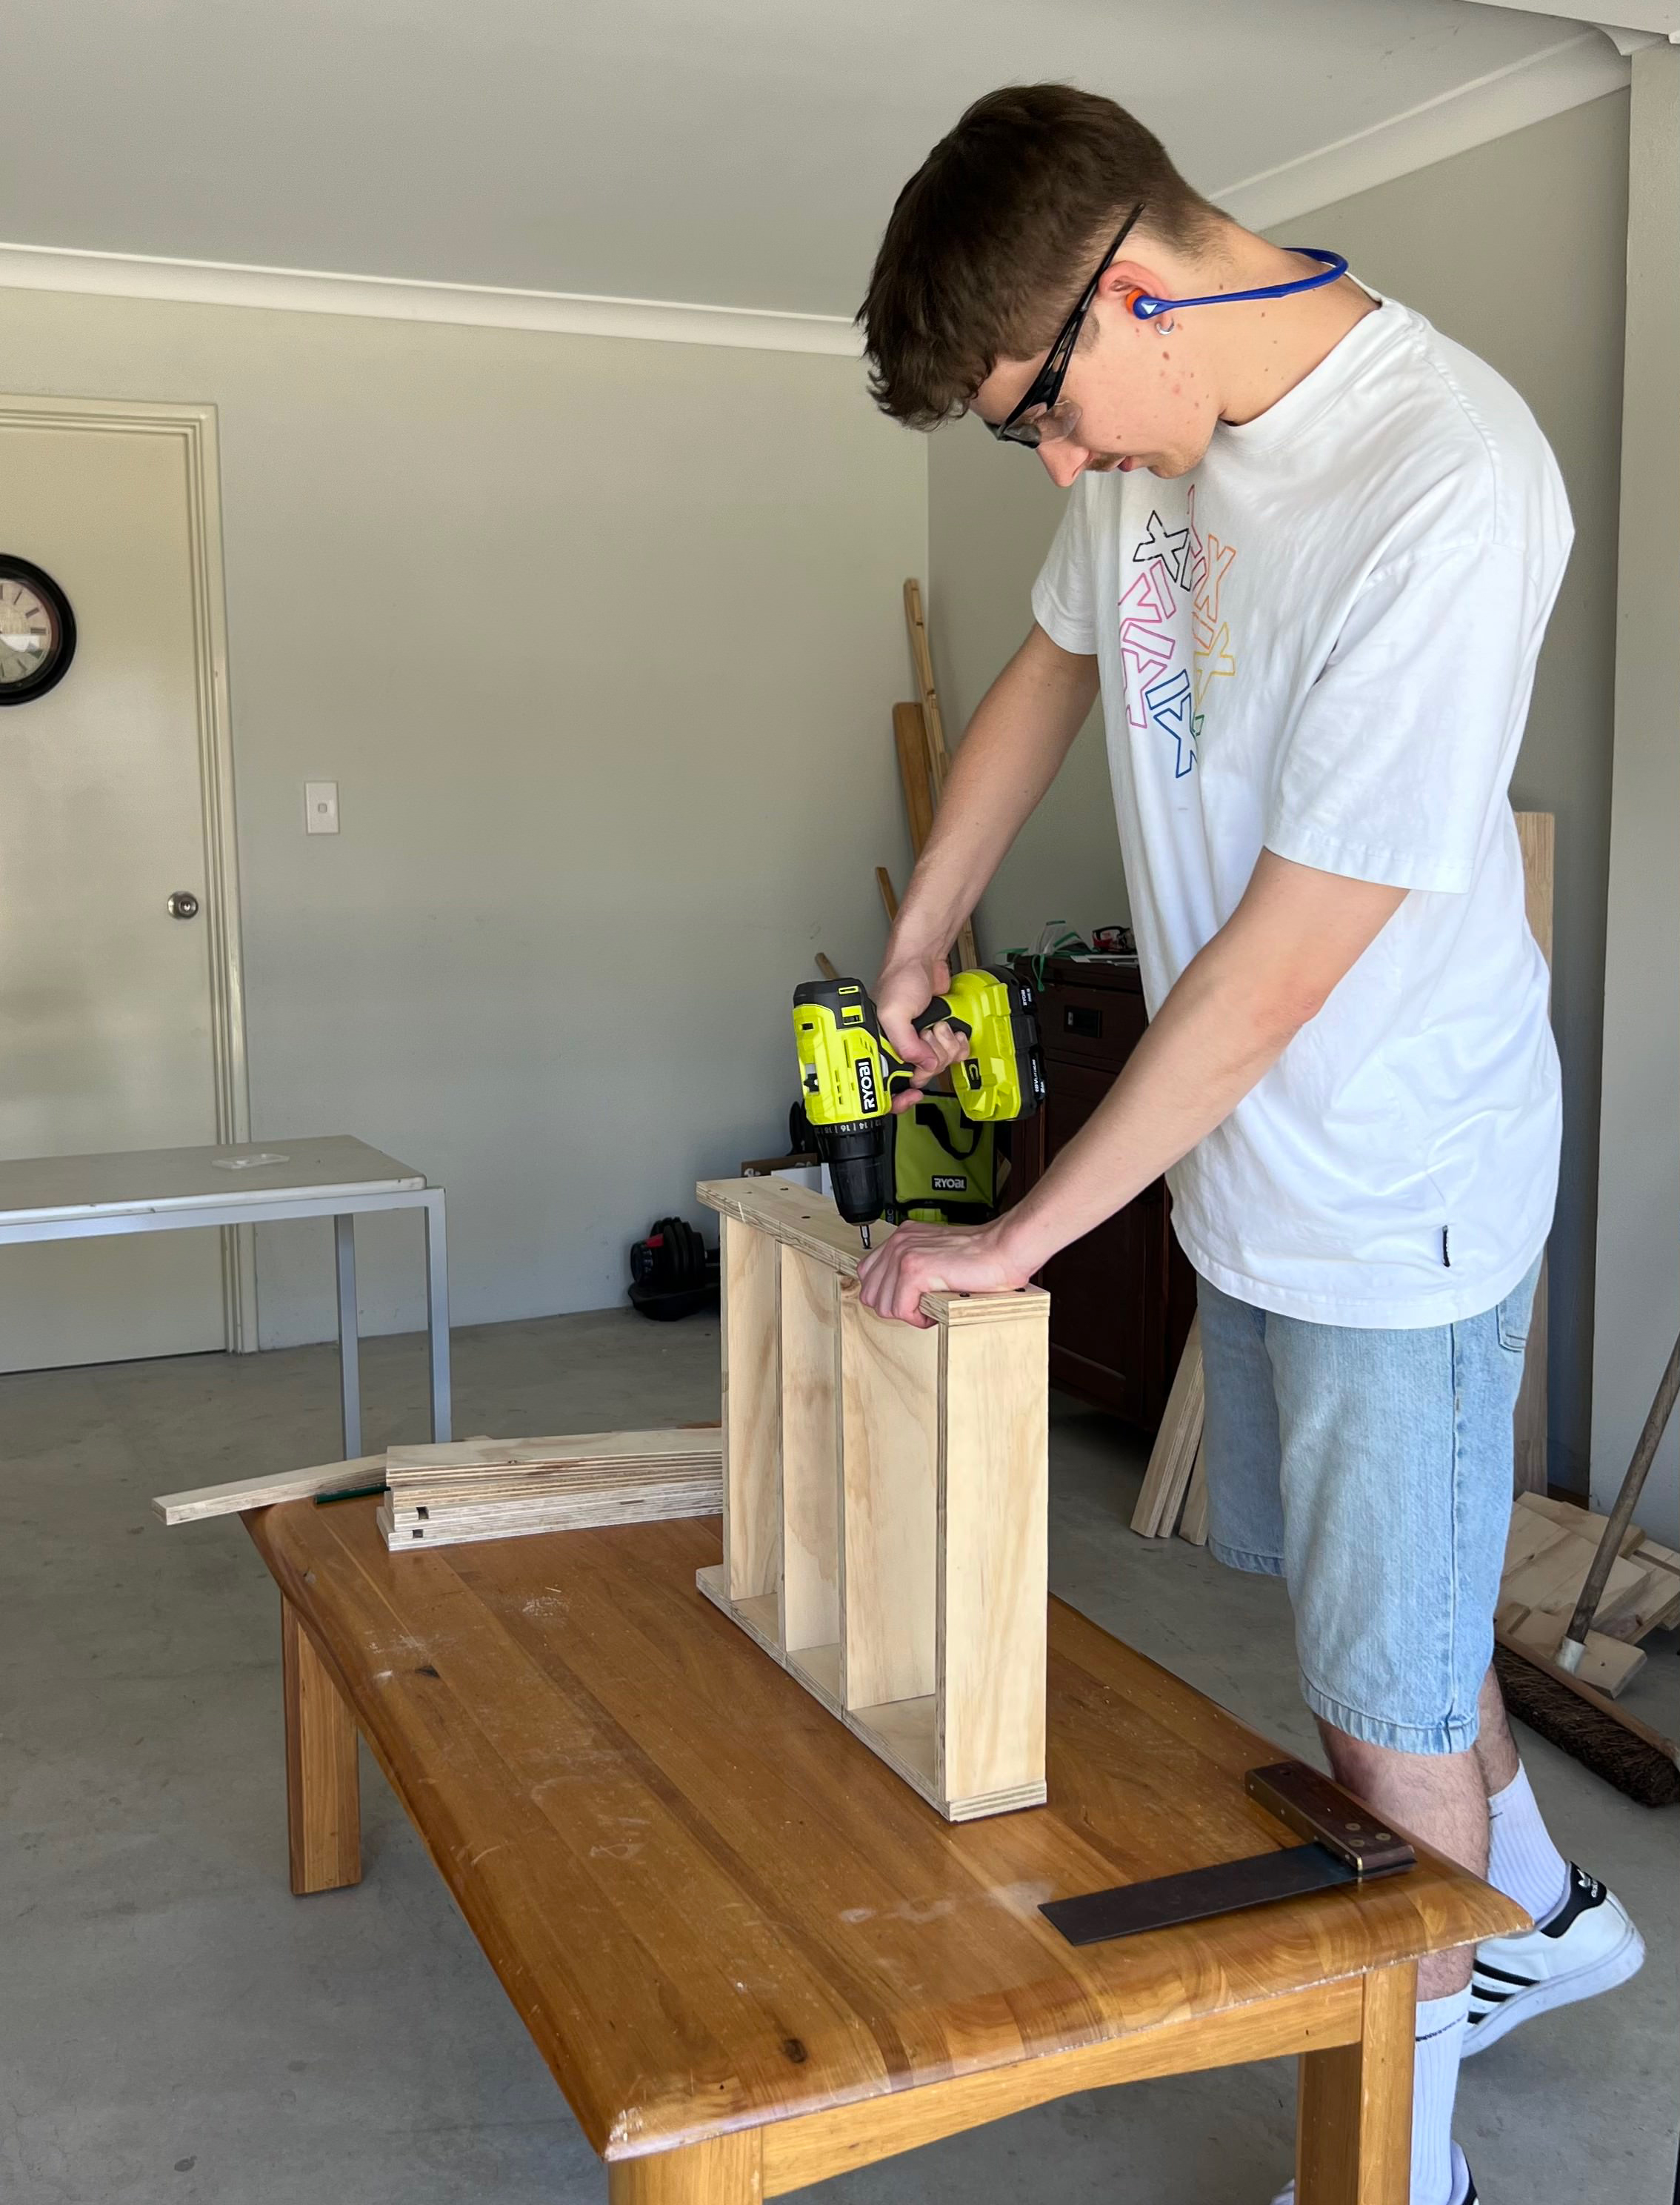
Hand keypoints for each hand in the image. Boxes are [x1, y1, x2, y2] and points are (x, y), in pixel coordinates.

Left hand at [856, 1219, 1030, 1327]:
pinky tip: (935, 1309)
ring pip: (883, 1305)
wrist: (1003, 1251)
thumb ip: (914, 1267)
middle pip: (870, 1293)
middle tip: (921, 1307)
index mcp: (901, 1238)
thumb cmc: (980, 1258)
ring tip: (931, 1307)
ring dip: (908, 1314)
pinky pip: (900, 1310)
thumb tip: (898, 1295)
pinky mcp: (915, 1270)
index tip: (910, 1300)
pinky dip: (918, 1318)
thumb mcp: (936, 1257)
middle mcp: (898, 1243)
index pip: (868, 1275)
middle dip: (895, 1308)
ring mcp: (904, 1255)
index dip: (888, 1296)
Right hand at [875, 947, 967, 1113]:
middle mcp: (899, 1048)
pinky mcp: (939, 1037)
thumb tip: (923, 1065)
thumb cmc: (900, 979)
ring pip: (940, 1066)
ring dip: (946, 1047)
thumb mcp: (894, 1013)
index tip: (913, 1095)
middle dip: (931, 1059)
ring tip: (938, 1026)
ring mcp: (921, 1043)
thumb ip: (905, 1043)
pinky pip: (954, 1054)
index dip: (899, 1096)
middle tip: (927, 1037)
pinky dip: (958, 1044)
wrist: (924, 959)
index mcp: (881, 1046)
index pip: (888, 1084)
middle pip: (921, 1076)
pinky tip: (952, 1031)